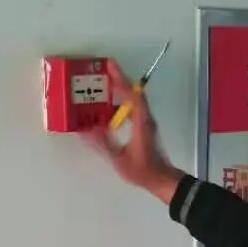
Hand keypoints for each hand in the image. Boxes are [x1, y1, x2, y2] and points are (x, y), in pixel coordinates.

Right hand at [87, 58, 183, 202]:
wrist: (161, 179)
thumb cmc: (143, 170)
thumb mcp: (120, 159)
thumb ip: (103, 144)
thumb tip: (85, 132)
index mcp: (141, 123)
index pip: (132, 95)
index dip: (121, 80)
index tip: (110, 67)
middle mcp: (145, 118)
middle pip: (134, 92)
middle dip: (120, 78)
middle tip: (105, 68)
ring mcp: (147, 122)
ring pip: (135, 99)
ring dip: (122, 88)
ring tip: (106, 82)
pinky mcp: (145, 127)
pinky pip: (134, 108)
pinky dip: (124, 100)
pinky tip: (112, 104)